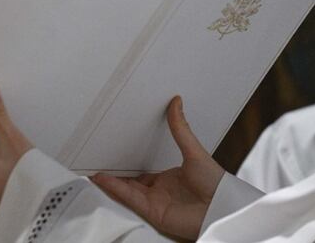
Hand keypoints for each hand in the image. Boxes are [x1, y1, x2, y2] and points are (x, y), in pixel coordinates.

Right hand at [91, 96, 223, 240]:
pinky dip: (114, 188)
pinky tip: (101, 178)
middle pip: (129, 181)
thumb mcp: (195, 151)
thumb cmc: (217, 185)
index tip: (113, 151)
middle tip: (95, 160)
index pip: (142, 172)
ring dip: (108, 180)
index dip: (127, 163)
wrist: (223, 208)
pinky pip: (128, 198)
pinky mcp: (152, 212)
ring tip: (90, 169)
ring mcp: (154, 202)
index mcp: (169, 178)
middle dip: (113, 173)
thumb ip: (180, 129)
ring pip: (125, 190)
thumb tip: (176, 102)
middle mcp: (159, 191)